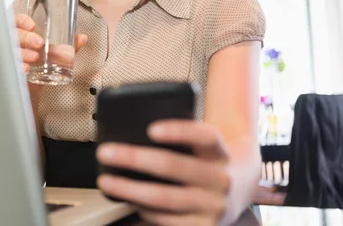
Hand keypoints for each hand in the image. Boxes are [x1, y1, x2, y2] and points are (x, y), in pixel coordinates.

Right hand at [14, 13, 86, 73]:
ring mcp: (10, 57)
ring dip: (22, 52)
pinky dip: (17, 67)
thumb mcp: (54, 55)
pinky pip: (8, 67)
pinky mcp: (9, 70)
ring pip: (9, 50)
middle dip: (26, 37)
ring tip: (34, 57)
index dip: (22, 20)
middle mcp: (14, 44)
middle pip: (13, 33)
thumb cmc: (40, 67)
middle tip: (39, 43)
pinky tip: (25, 69)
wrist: (33, 89)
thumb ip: (67, 46)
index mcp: (23, 34)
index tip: (32, 25)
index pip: (16, 20)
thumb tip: (82, 38)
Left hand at [96, 120, 231, 225]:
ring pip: (164, 198)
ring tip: (106, 181)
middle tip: (105, 152)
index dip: (179, 131)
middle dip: (134, 158)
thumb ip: (182, 139)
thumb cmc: (207, 161)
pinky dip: (142, 210)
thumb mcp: (204, 146)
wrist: (240, 189)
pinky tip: (127, 201)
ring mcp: (213, 207)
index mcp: (220, 152)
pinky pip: (165, 220)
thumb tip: (134, 134)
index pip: (205, 136)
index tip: (151, 130)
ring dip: (129, 189)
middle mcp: (221, 179)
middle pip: (174, 166)